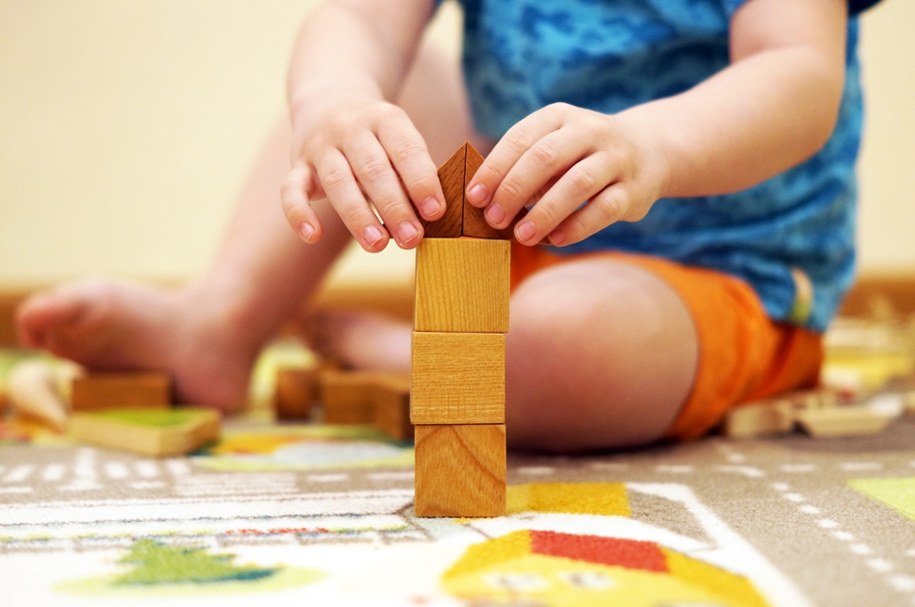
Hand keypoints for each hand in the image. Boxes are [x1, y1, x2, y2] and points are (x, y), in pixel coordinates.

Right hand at [281, 97, 444, 251]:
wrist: (329, 100)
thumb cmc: (378, 138)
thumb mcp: (399, 141)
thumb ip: (413, 173)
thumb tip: (432, 218)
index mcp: (386, 119)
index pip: (406, 149)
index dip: (422, 181)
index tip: (435, 212)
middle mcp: (351, 128)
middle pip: (373, 169)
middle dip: (394, 206)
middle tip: (411, 238)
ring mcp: (321, 146)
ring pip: (338, 181)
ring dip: (358, 216)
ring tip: (378, 245)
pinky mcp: (297, 165)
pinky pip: (291, 189)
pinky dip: (298, 213)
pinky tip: (312, 236)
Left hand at [465, 103, 669, 246]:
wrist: (649, 150)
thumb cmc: (581, 156)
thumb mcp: (553, 148)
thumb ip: (523, 169)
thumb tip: (484, 202)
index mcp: (559, 117)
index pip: (520, 139)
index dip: (494, 169)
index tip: (474, 197)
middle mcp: (589, 131)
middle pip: (545, 158)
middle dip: (514, 190)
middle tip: (493, 220)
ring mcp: (615, 159)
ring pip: (576, 183)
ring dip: (544, 212)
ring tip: (521, 236)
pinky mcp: (634, 189)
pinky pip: (604, 209)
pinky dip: (577, 226)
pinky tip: (555, 239)